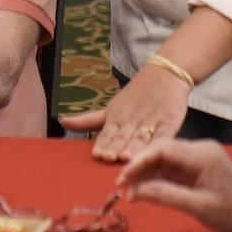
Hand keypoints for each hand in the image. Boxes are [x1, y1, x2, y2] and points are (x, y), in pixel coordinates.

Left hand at [59, 65, 188, 162]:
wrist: (166, 74)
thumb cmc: (136, 95)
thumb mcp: (111, 108)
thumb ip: (88, 120)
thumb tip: (62, 121)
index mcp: (117, 118)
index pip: (108, 134)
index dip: (103, 144)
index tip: (97, 155)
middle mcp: (132, 121)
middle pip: (123, 137)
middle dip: (115, 148)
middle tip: (108, 158)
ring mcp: (151, 122)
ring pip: (141, 137)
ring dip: (134, 147)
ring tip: (127, 157)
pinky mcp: (169, 124)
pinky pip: (162, 135)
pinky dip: (157, 143)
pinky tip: (153, 151)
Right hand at [119, 138, 231, 231]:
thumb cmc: (230, 215)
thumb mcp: (197, 207)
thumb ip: (165, 195)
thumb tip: (134, 192)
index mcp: (202, 154)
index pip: (163, 149)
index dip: (139, 161)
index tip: (122, 179)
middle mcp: (200, 149)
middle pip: (162, 149)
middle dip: (140, 166)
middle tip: (121, 186)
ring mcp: (199, 156)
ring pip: (165, 157)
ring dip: (147, 172)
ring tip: (130, 191)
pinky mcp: (198, 166)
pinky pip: (172, 166)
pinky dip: (158, 176)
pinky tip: (145, 188)